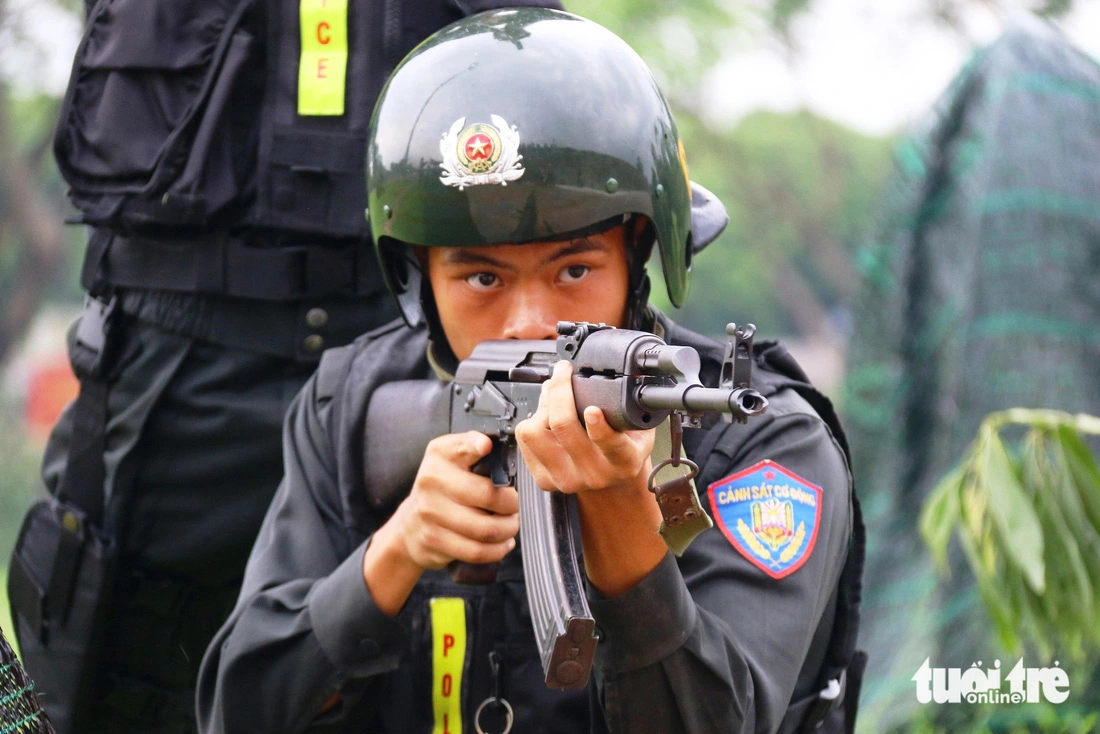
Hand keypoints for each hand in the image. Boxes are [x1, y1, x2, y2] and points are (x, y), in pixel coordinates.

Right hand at [393, 431, 518, 568]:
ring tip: (511, 524)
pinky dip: (497, 550)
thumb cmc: (442, 489)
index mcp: (440, 455)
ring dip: (508, 528)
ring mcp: (430, 512)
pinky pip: (476, 550)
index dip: (476, 446)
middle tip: (516, 505)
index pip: (462, 446)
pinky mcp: (434, 540)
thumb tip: (498, 447)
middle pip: (488, 495)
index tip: (487, 447)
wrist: (409, 525)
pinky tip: (503, 543)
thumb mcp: (451, 460)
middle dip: (512, 504)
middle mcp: (432, 480)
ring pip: (485, 528)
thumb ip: (473, 449)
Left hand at [516, 360, 666, 596]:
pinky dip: (533, 419)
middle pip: (564, 427)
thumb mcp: (639, 428)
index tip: (593, 409)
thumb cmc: (625, 446)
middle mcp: (595, 474)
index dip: (599, 427)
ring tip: (554, 394)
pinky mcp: (544, 479)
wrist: (612, 480)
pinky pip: (525, 439)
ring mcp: (566, 479)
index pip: (612, 446)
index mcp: (624, 462)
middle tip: (563, 372)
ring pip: (536, 431)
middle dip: (561, 390)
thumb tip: (630, 369)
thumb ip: (632, 404)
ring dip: (543, 405)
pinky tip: (546, 414)